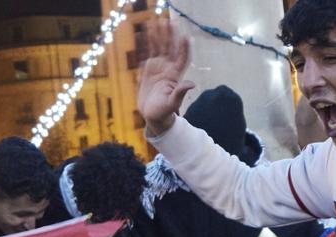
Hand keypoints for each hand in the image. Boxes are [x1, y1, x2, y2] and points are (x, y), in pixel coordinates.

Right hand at [137, 19, 195, 135]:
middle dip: (171, 35)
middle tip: (170, 21)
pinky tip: (144, 32)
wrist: (153, 115)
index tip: (185, 37)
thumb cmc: (164, 112)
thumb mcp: (172, 104)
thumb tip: (192, 84)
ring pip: (159, 47)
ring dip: (159, 35)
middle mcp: (168, 68)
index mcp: (176, 76)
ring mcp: (158, 67)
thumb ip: (180, 93)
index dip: (185, 47)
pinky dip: (146, 43)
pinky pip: (148, 52)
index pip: (183, 58)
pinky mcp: (148, 69)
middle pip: (171, 48)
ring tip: (156, 21)